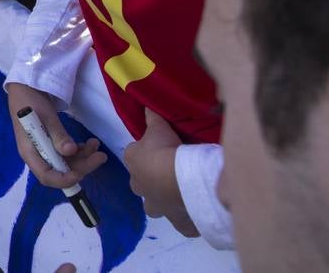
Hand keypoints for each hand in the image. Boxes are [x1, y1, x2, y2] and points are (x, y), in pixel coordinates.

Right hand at [6, 83, 107, 188]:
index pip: (47, 176)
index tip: (81, 173)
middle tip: (100, 157)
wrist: (25, 86)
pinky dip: (79, 150)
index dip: (64, 180)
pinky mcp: (51, 142)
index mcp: (30, 152)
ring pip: (66, 162)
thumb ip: (57, 135)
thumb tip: (71, 151)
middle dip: (82, 166)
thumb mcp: (45, 117)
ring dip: (83, 157)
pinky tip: (88, 143)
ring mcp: (45, 149)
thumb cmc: (30, 101)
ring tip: (96, 145)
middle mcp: (37, 155)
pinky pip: (66, 153)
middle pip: (61, 171)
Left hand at [124, 109, 197, 236]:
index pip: (133, 157)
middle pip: (141, 184)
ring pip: (156, 206)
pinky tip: (196, 210)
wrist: (180, 177)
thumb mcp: (158, 128)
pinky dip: (187, 217)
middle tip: (168, 171)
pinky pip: (181, 222)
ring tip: (180, 192)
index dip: (146, 153)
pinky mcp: (177, 221)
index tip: (160, 149)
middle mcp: (140, 187)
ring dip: (164, 200)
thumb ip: (152, 118)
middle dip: (150, 180)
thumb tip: (146, 105)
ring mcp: (158, 206)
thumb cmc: (164, 150)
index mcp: (132, 163)